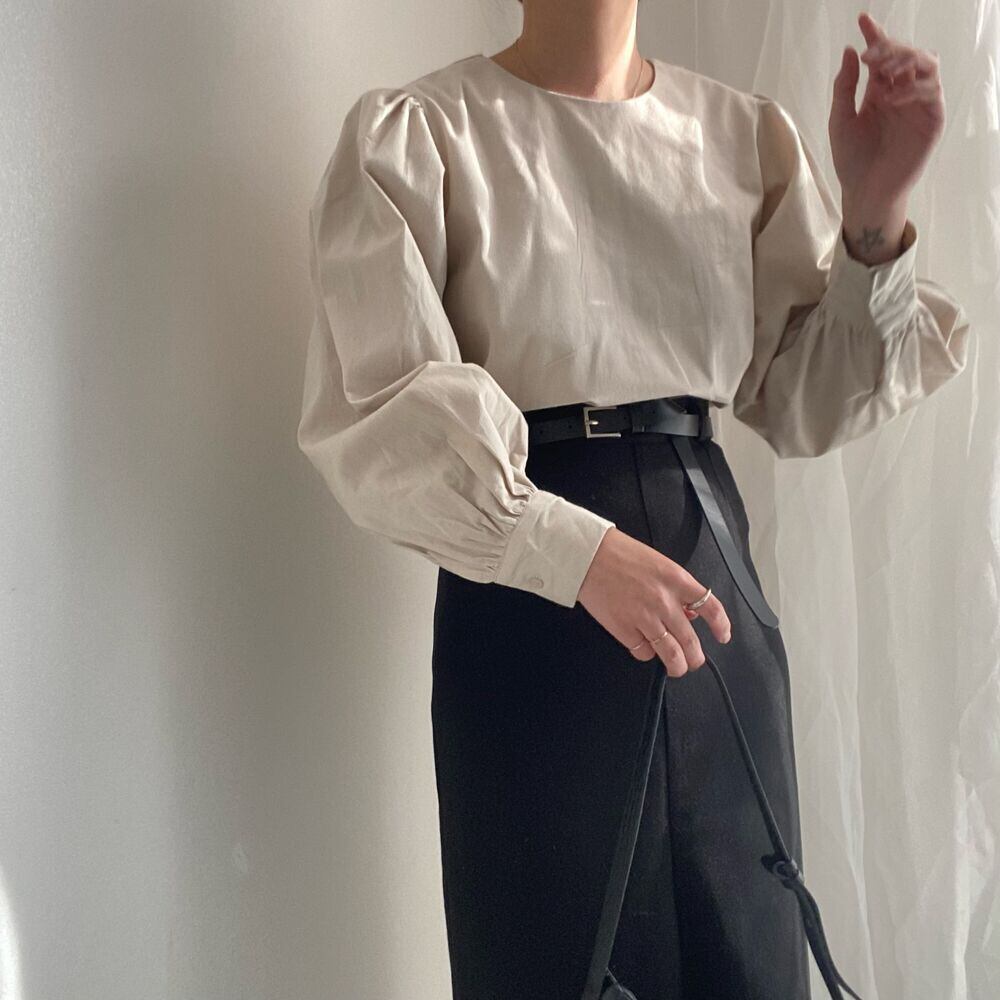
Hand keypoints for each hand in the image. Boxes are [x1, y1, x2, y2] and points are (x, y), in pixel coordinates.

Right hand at [577, 527, 731, 677]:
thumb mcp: (658, 563)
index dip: (721, 626)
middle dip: (695, 658)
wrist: (589, 556)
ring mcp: (645, 618)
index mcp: (677, 580)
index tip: (723, 636)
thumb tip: (688, 612)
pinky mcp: (625, 630)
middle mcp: (665, 602)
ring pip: (671, 654)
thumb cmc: (619, 554)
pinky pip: (644, 653)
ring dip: (676, 666)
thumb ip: (676, 588)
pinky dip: (646, 654)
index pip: (711, 608)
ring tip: (676, 668)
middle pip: (691, 641)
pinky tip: (645, 648)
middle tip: (694, 661)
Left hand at [831, 12, 944, 208]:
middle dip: (889, 47)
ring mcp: (918, 104)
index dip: (875, 36)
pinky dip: (914, 88)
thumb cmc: (852, 159)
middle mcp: (901, 92)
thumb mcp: (840, 120)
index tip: (863, 20)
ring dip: (906, 60)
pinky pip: (932, 92)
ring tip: (884, 68)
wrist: (865, 191)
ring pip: (925, 66)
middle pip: (905, 55)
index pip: (881, 56)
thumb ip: (844, 87)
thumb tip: (849, 50)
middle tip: (871, 52)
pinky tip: (892, 96)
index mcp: (879, 90)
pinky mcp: (932, 119)